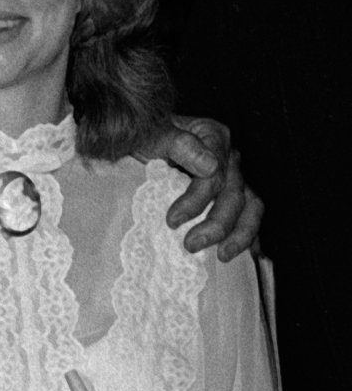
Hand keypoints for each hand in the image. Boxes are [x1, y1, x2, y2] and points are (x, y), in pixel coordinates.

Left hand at [154, 116, 262, 260]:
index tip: (172, 221)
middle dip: (216, 224)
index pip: (214, 174)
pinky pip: (248, 216)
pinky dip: (248, 235)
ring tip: (223, 256)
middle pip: (234, 194)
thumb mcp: (152, 134)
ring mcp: (232, 177)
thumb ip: (179, 144)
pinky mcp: (229, 195)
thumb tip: (210, 166)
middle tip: (190, 245)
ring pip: (250, 206)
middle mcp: (228, 158)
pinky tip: (247, 255)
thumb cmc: (144, 136)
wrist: (140, 140)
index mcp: (213, 137)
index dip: (196, 201)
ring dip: (240, 234)